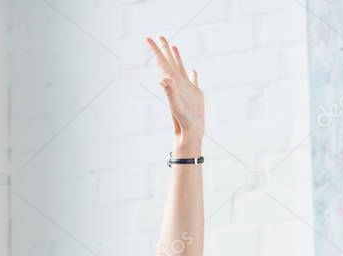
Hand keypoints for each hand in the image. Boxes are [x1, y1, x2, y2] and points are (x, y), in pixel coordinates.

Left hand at [145, 35, 203, 152]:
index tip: (147, 38)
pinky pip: (193, 80)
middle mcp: (177, 83)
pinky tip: (193, 70)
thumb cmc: (183, 120)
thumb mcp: (176, 104)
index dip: (155, 50)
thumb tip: (163, 79)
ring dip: (176, 57)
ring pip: (180, 68)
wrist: (191, 132)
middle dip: (164, 49)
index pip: (161, 62)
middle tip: (159, 36)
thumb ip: (170, 91)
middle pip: (169, 61)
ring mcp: (186, 87)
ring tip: (174, 46)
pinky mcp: (195, 94)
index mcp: (171, 82)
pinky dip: (193, 73)